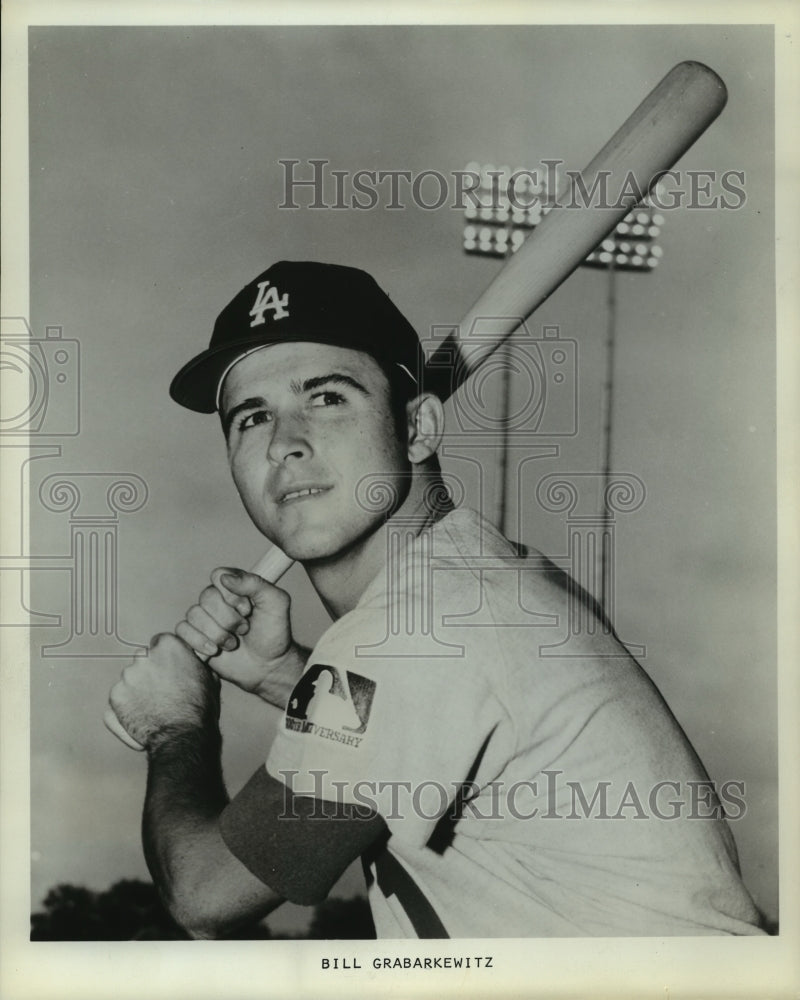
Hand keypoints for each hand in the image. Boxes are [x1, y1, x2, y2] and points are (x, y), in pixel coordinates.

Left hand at [108, 633, 219, 750]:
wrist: (182, 735)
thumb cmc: (199, 707)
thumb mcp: (207, 677)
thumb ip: (195, 663)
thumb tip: (195, 660)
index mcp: (168, 646)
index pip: (160, 642)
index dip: (164, 656)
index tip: (168, 667)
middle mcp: (144, 656)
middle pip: (143, 659)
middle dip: (149, 671)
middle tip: (161, 689)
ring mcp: (127, 676)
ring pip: (130, 678)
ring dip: (137, 688)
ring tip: (151, 707)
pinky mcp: (115, 696)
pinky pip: (118, 697)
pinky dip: (125, 705)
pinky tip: (140, 716)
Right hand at [175, 568, 306, 703]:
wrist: (267, 667)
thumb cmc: (273, 634)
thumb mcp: (276, 603)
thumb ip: (255, 584)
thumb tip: (225, 577)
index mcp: (234, 587)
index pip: (218, 576)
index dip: (231, 594)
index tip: (248, 609)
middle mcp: (216, 600)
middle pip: (206, 597)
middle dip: (228, 619)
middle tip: (244, 630)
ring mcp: (204, 618)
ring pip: (194, 615)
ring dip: (217, 633)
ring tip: (232, 644)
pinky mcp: (194, 637)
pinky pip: (182, 630)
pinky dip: (198, 641)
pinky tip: (214, 650)